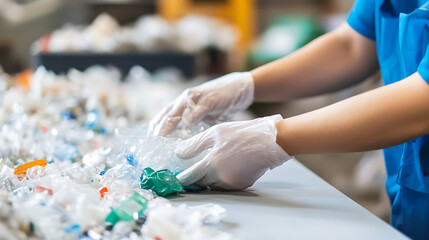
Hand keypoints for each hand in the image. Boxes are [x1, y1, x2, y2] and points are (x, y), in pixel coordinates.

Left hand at [149, 72, 253, 135]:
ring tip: (161, 137)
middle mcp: (185, 99)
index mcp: (183, 104)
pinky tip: (188, 128)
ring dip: (168, 125)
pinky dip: (191, 119)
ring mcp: (196, 98)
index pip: (163, 117)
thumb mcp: (205, 116)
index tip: (148, 144)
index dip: (155, 129)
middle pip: (165, 115)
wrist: (242, 87)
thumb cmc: (222, 104)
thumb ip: (195, 127)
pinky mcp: (208, 99)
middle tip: (151, 144)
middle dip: (157, 129)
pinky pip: (197, 110)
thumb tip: (186, 146)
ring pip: (176, 112)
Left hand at [175, 115, 291, 189]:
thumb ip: (195, 144)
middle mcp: (220, 178)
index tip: (174, 178)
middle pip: (201, 182)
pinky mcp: (242, 185)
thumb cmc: (242, 133)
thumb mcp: (215, 133)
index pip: (190, 177)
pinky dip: (222, 178)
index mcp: (211, 164)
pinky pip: (227, 184)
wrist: (271, 142)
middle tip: (190, 170)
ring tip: (209, 165)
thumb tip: (178, 153)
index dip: (181, 178)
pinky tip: (226, 166)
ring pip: (214, 184)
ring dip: (209, 178)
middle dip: (195, 177)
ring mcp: (232, 183)